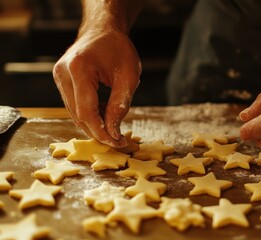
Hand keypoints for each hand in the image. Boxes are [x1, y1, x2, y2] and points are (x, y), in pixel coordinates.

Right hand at [53, 28, 140, 146]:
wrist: (103, 31)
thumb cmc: (119, 49)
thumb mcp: (129, 76)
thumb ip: (120, 104)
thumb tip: (113, 132)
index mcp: (79, 68)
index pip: (86, 111)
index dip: (101, 131)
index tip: (117, 142)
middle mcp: (63, 73)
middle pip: (78, 115)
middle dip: (98, 131)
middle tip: (119, 141)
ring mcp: (58, 77)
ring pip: (74, 113)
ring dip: (94, 125)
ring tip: (115, 128)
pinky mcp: (60, 81)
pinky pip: (74, 106)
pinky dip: (89, 115)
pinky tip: (105, 115)